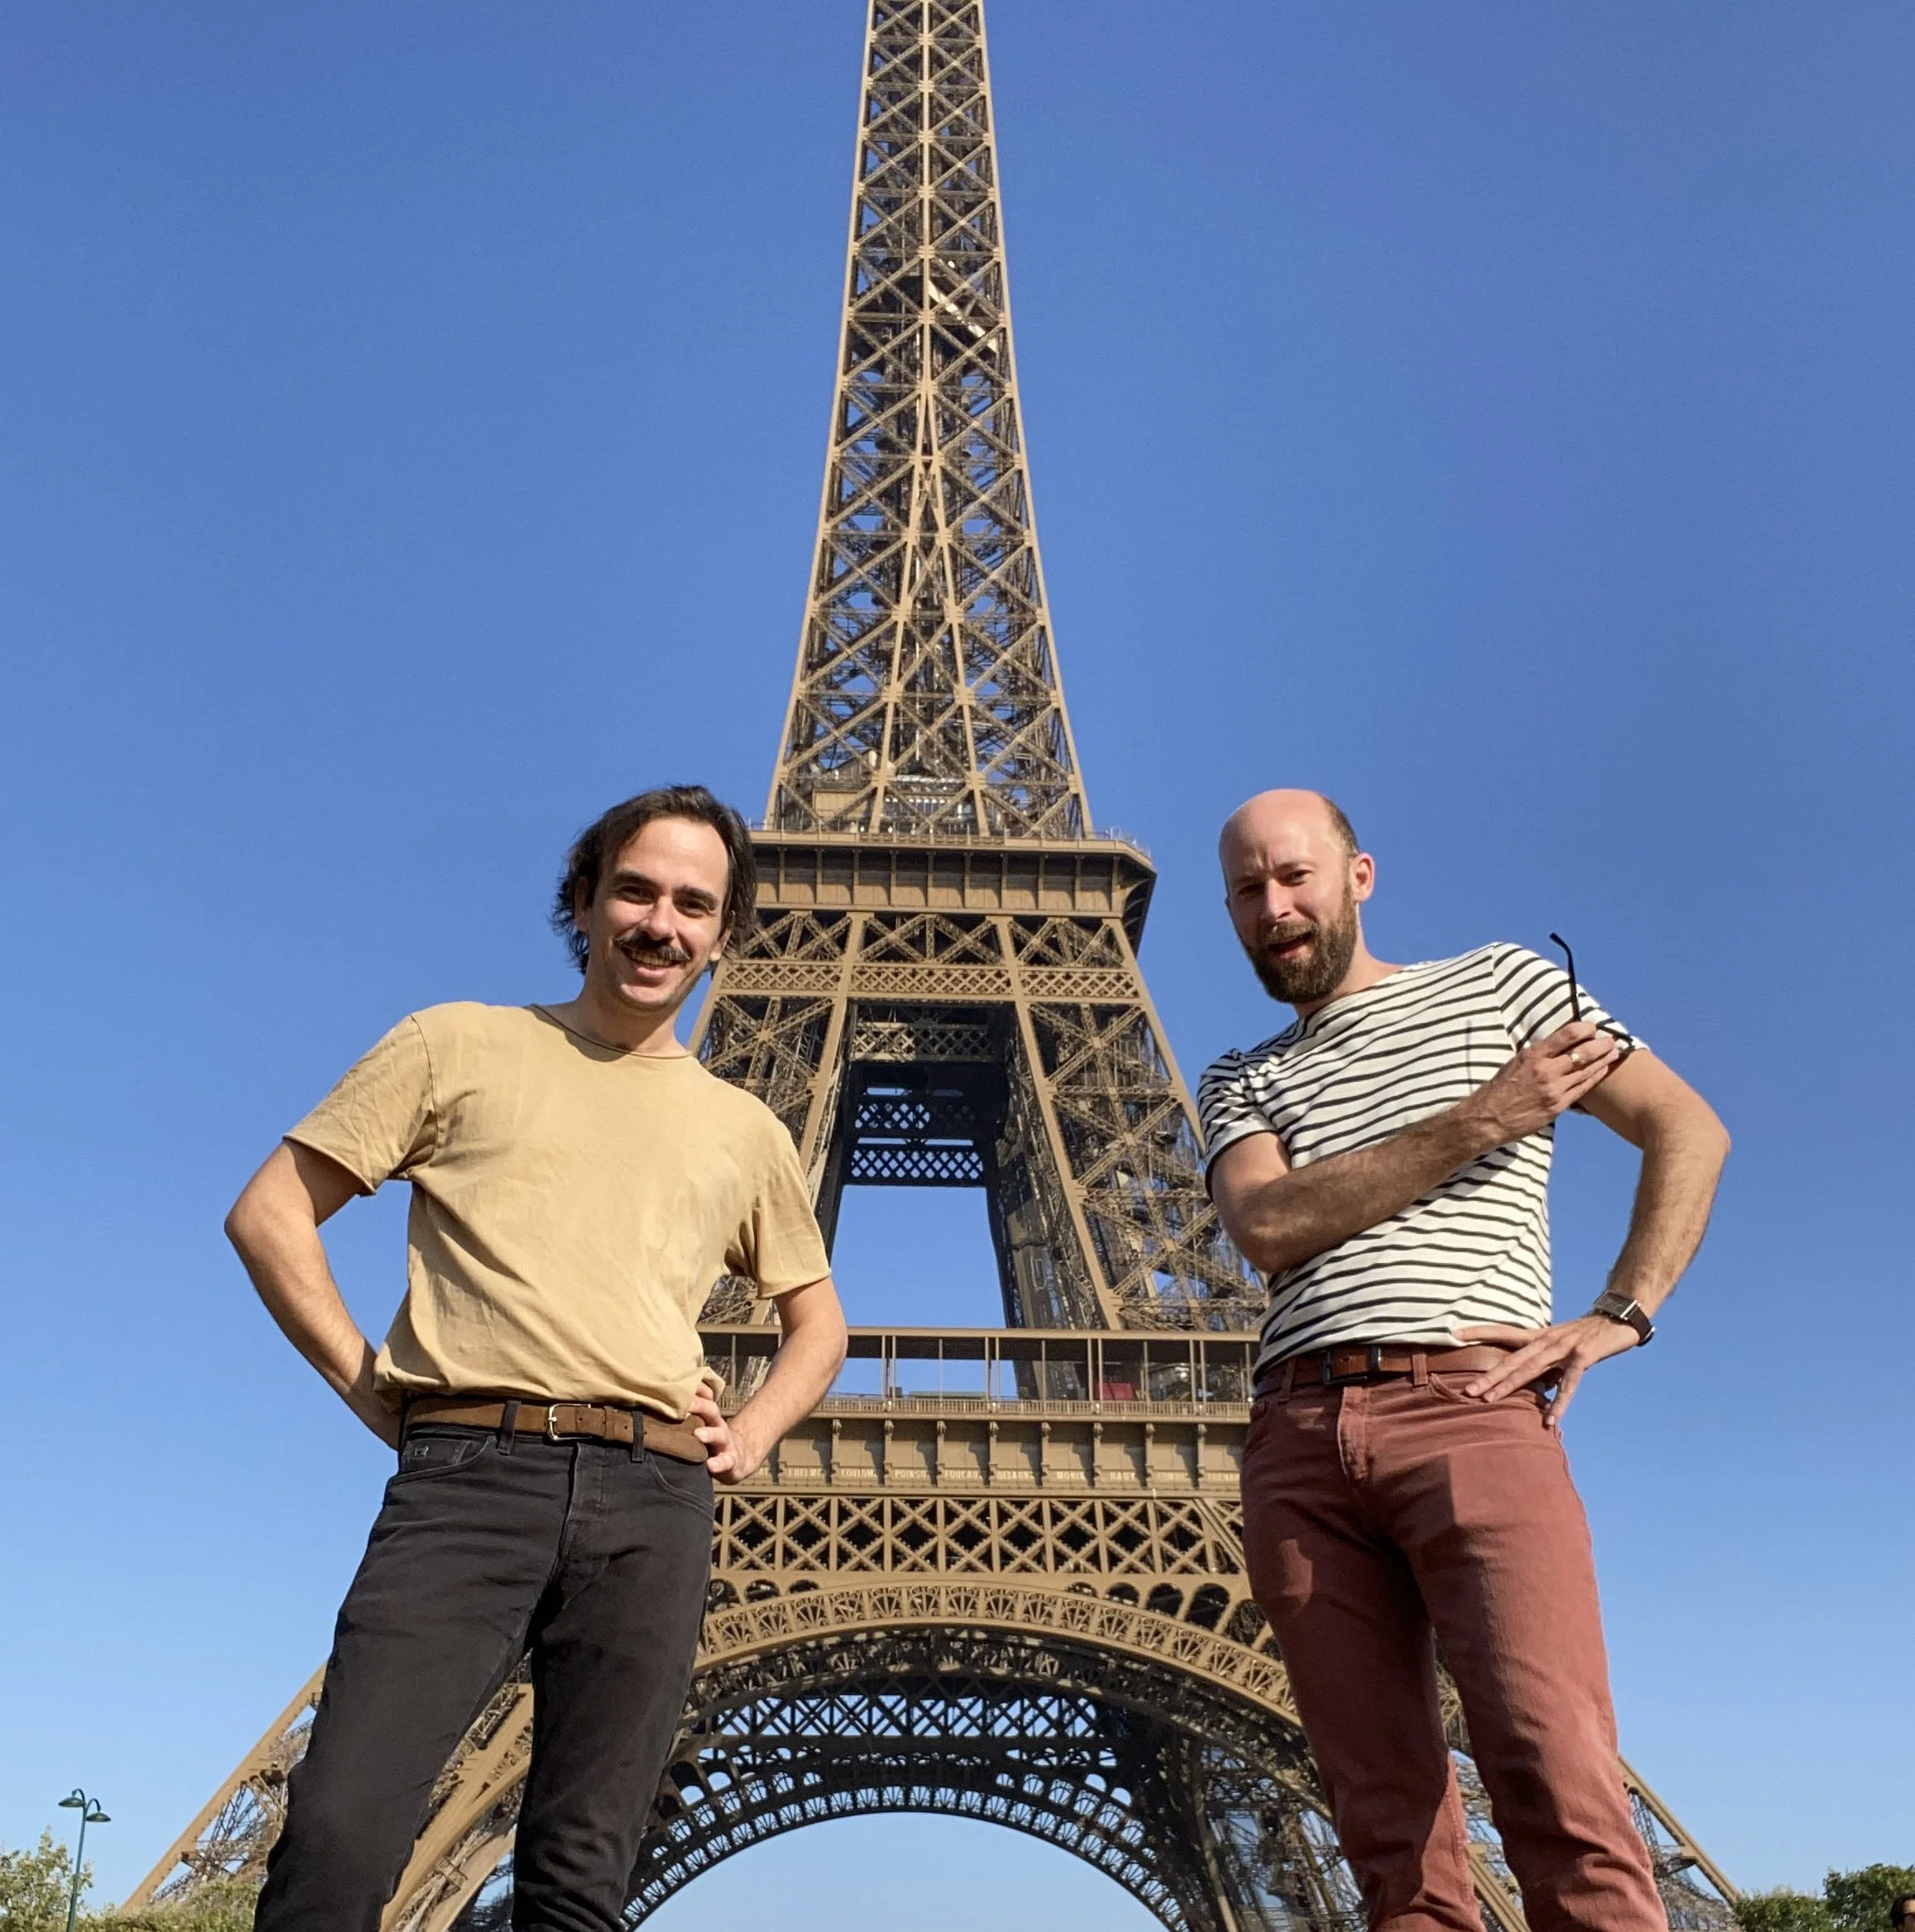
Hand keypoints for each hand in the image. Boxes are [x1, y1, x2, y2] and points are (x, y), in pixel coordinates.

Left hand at [689, 1388, 760, 1484]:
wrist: (738, 1458)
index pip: (705, 1397)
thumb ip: (688, 1414)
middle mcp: (717, 1426)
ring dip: (710, 1434)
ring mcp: (725, 1443)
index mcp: (709, 1416)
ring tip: (698, 1434)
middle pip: (712, 1411)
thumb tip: (662, 1398)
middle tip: (687, 1403)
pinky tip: (711, 1465)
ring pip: (719, 1435)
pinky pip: (726, 1462)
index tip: (680, 1382)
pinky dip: (719, 1463)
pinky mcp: (731, 1461)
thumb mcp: (704, 1424)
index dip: (696, 1389)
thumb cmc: (712, 1440)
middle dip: (700, 1406)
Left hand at [1453, 1315, 1640, 1427]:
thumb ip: (1545, 1364)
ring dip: (1509, 1387)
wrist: (1618, 1319)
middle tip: (1467, 1390)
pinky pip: (1568, 1385)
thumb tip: (1533, 1386)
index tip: (1453, 1333)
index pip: (1503, 1332)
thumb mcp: (1560, 1346)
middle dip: (1489, 1376)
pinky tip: (1548, 1420)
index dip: (1479, 1332)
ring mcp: (1563, 1348)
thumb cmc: (1587, 1335)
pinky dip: (1558, 1403)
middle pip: (1511, 1360)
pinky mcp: (1582, 1357)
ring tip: (1489, 1401)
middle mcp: (1546, 1340)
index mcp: (1539, 1336)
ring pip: (1530, 1370)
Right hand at [1461, 1022, 1620, 1147]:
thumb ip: (1538, 1054)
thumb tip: (1560, 1043)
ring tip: (1614, 1052)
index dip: (1584, 1028)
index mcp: (1533, 1055)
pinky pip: (1582, 1089)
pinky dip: (1595, 1077)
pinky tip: (1603, 1070)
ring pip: (1586, 1071)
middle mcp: (1545, 1070)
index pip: (1566, 1035)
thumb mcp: (1515, 1062)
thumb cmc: (1500, 1088)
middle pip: (1583, 1053)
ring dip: (1603, 1060)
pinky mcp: (1557, 1105)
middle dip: (1600, 1044)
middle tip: (1611, 1039)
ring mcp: (1553, 1089)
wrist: (1489, 1117)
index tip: (1592, 1026)